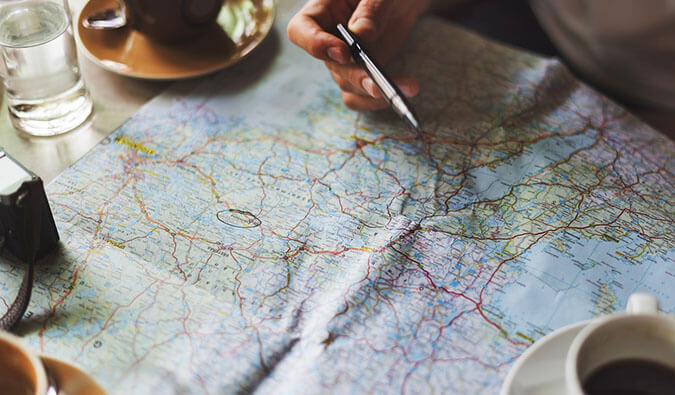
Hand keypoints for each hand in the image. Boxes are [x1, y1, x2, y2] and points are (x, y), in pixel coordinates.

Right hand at [287, 0, 430, 110]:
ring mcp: (343, 60)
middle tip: (378, 84)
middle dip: (356, 76)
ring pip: (348, 85)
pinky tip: (405, 90)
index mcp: (322, 10)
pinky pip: (361, 95)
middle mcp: (328, 39)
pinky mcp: (361, 74)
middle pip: (332, 66)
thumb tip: (362, 35)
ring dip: (374, 92)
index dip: (316, 45)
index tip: (343, 52)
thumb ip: (371, 9)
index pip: (300, 31)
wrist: (402, 1)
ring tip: (407, 86)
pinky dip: (381, 99)